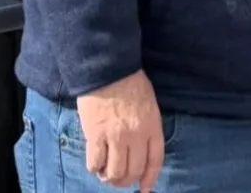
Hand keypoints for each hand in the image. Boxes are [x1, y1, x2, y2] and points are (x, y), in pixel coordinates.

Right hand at [76, 70, 164, 190]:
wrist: (109, 69)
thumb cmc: (131, 83)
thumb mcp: (149, 103)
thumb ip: (147, 126)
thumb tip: (141, 148)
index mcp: (153, 125)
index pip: (155, 159)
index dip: (150, 178)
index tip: (144, 189)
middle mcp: (137, 135)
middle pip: (133, 170)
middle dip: (126, 181)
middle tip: (118, 178)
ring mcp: (116, 137)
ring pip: (115, 172)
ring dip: (109, 178)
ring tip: (105, 173)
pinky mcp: (96, 136)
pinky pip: (95, 164)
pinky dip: (95, 168)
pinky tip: (95, 163)